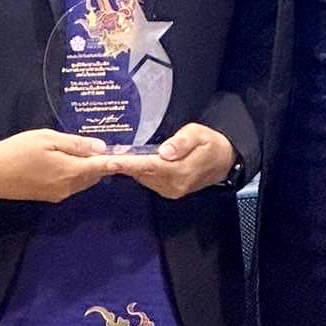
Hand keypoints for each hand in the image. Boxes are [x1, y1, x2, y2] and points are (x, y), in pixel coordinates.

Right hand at [0, 129, 119, 202]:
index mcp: (69, 172)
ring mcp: (58, 194)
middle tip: (113, 147)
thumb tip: (100, 147)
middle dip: (103, 163)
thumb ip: (75, 144)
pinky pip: (71, 184)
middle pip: (94, 175)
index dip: (117, 161)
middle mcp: (68, 188)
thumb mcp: (47, 138)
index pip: (101, 167)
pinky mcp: (49, 196)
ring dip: (89, 168)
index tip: (133, 157)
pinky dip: (77, 174)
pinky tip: (71, 161)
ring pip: (83, 181)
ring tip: (91, 151)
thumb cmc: (17, 150)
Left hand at [115, 123, 234, 198]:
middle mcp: (173, 185)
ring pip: (143, 178)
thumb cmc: (210, 143)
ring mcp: (170, 190)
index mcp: (179, 171)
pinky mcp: (169, 191)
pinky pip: (149, 181)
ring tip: (111, 158)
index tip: (111, 161)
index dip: (128, 164)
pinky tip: (129, 164)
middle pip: (142, 174)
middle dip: (122, 166)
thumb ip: (181, 143)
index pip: (149, 166)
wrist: (224, 161)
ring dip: (128, 170)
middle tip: (101, 157)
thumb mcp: (198, 135)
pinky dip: (138, 172)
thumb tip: (164, 152)